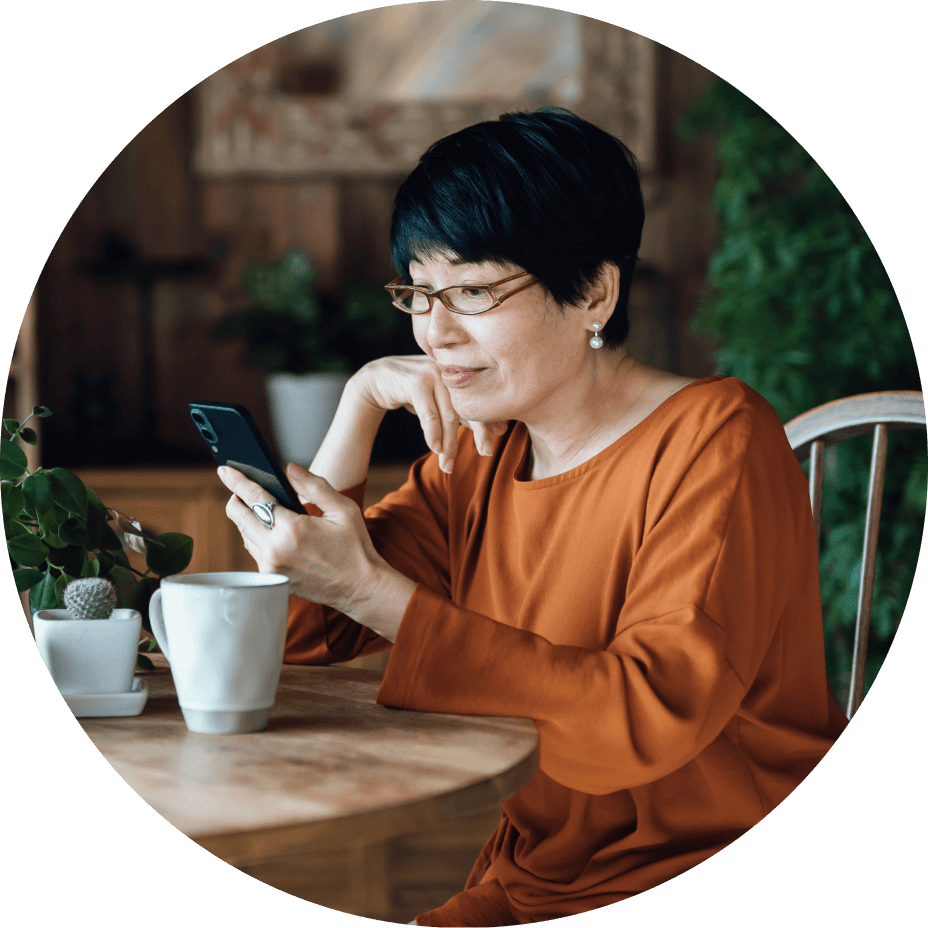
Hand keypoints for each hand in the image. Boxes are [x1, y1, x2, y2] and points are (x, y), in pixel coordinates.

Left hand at [218, 463, 407, 630]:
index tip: (225, 470)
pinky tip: (271, 530)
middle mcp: (275, 550)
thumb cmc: (355, 548)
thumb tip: (289, 468)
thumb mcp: (342, 509)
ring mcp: (270, 568)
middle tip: (241, 488)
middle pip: (239, 517)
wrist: (361, 588)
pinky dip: (257, 537)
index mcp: (292, 529)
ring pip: (244, 534)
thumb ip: (314, 485)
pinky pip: (254, 552)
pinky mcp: (271, 579)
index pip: (255, 498)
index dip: (237, 481)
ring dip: (247, 518)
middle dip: (237, 498)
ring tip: (259, 507)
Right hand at [353, 355, 506, 472]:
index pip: (481, 402)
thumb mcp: (444, 403)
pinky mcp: (416, 381)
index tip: (492, 445)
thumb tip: (501, 429)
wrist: (379, 379)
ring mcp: (434, 373)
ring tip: (448, 464)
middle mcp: (451, 371)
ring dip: (449, 442)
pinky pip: (429, 413)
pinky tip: (435, 449)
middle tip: (487, 453)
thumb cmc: (417, 393)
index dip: (488, 423)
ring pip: (449, 414)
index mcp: (462, 373)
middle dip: (479, 432)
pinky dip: (432, 433)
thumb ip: (467, 413)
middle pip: (470, 407)